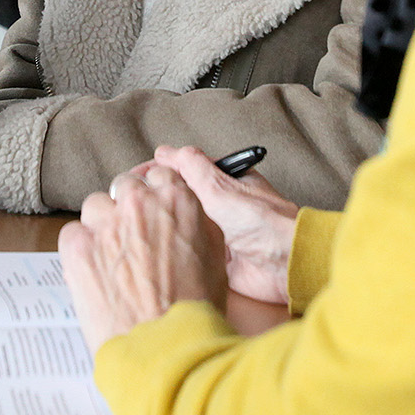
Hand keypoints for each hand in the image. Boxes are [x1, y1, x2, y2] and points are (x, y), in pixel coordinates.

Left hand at [58, 165, 227, 355]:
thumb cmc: (194, 310)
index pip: (158, 176)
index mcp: (177, 200)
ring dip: (101, 227)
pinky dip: (79, 251)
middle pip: (124, 187)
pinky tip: (94, 273)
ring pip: (95, 207)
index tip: (150, 212)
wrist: (165, 347)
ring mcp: (105, 223)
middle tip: (131, 240)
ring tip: (111, 261)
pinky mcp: (78, 247)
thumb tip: (184, 215)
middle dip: (126, 209)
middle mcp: (139, 203)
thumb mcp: (214, 256)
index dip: (153, 197)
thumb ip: (196, 224)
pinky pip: (71, 233)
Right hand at [136, 146, 300, 304]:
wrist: (285, 263)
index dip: (156, 174)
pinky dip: (174, 251)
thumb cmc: (264, 222)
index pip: (182, 171)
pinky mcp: (216, 259)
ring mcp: (217, 232)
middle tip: (129, 205)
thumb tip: (168, 151)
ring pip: (181, 226)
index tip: (132, 180)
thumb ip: (193, 168)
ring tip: (136, 228)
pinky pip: (189, 251)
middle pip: (178, 199)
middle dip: (156, 201)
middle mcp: (219, 206)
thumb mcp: (220, 187)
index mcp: (222, 182)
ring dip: (163, 228)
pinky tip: (158, 251)